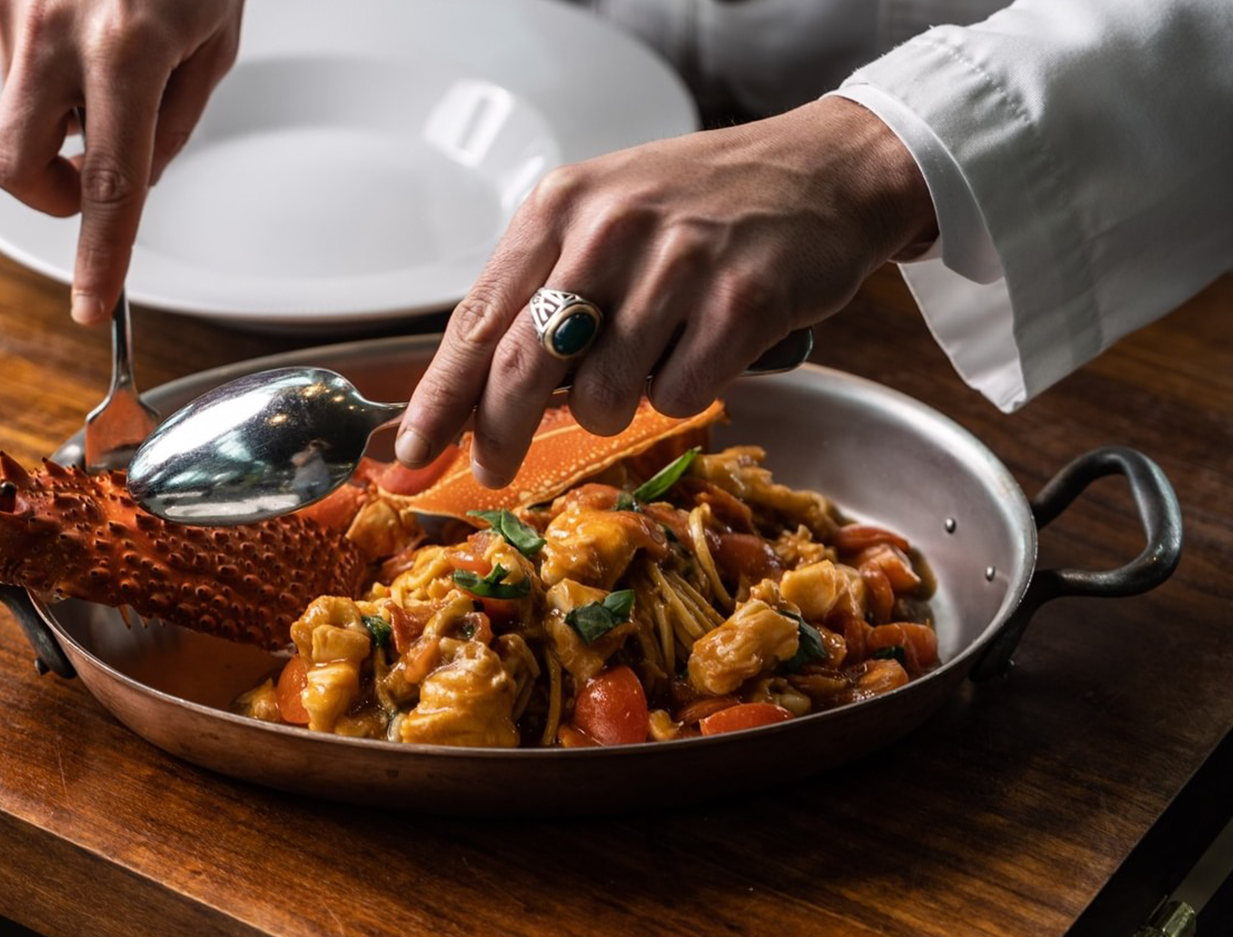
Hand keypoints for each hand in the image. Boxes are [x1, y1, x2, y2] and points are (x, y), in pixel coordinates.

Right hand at [0, 0, 244, 323]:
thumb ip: (174, 118)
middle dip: (47, 192)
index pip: (112, 186)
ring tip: (107, 40)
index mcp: (129, 49)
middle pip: (13, 165)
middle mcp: (55, 30)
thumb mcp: (213, 34)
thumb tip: (133, 179)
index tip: (91, 307)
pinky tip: (79, 6)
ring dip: (56, 102)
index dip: (100, 257)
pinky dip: (45, 49)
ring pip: (15, 102)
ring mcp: (8, 3)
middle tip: (88, 175)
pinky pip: (9, 48)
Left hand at [394, 97, 935, 486]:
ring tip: (647, 360)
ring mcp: (678, 264)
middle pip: (524, 368)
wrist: (821, 171)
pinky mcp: (741, 302)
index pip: (478, 319)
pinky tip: (702, 349)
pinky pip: (679, 397)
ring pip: (603, 396)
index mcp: (560, 206)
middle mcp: (610, 229)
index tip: (411, 452)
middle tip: (493, 470)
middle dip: (499, 435)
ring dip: (614, 405)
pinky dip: (682, 392)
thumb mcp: (603, 217)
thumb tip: (481, 391)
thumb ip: (543, 289)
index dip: (440, 398)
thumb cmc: (701, 203)